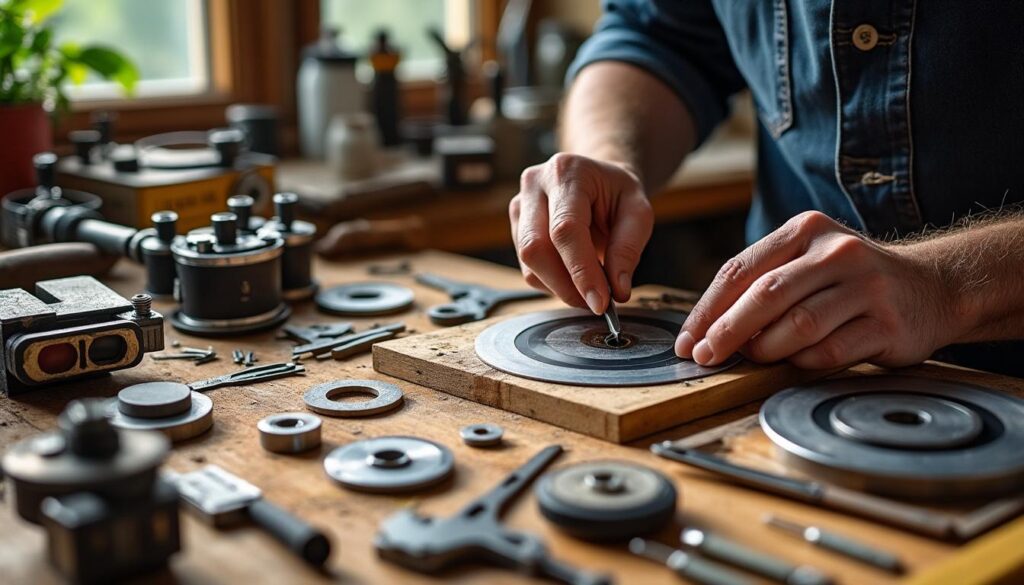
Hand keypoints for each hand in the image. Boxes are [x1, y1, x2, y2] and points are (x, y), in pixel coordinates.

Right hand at [509, 153, 653, 312]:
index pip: (565, 230)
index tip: (600, 302)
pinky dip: (554, 282)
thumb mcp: (639, 212)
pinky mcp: (515, 227)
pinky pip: (528, 268)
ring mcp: (520, 206)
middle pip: (535, 248)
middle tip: (597, 303)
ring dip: (561, 287)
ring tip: (591, 286)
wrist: (598, 179)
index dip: (581, 271)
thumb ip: (628, 249)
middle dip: (567, 286)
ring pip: (529, 263)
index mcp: (567, 172)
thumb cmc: (617, 192)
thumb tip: (616, 290)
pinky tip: (574, 275)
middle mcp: (535, 185)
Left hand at [675, 211, 954, 368]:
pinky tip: (798, 362)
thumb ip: (762, 285)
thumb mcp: (807, 263)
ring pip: (797, 325)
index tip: (687, 340)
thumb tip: (707, 331)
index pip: (740, 269)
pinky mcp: (887, 323)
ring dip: (766, 350)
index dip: (707, 310)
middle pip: (766, 295)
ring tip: (756, 358)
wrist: (932, 287)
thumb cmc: (850, 280)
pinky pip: (830, 351)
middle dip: (726, 331)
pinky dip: (804, 362)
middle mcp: (837, 252)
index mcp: (806, 230)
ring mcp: (866, 286)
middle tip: (705, 357)